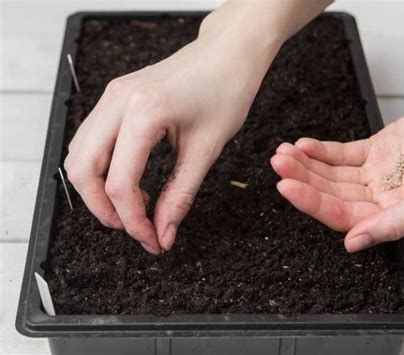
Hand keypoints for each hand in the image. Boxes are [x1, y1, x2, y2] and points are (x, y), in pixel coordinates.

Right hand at [64, 16, 281, 253]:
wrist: (228, 54)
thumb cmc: (226, 90)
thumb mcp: (207, 148)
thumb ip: (181, 194)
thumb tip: (164, 232)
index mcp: (143, 112)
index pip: (120, 183)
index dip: (133, 221)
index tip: (152, 240)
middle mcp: (117, 101)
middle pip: (83, 171)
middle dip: (104, 210)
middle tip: (135, 229)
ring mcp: (111, 97)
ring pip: (80, 156)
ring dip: (98, 190)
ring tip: (132, 209)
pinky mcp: (115, 98)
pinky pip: (91, 140)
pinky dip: (101, 169)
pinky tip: (130, 182)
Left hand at [271, 76, 403, 252]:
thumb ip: (398, 221)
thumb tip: (353, 243)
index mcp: (401, 217)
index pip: (345, 217)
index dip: (312, 203)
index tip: (286, 187)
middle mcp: (387, 198)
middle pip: (333, 194)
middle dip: (303, 179)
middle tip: (278, 164)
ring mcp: (382, 173)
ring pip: (334, 174)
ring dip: (307, 163)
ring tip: (283, 152)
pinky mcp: (382, 148)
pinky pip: (344, 153)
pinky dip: (322, 150)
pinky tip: (303, 145)